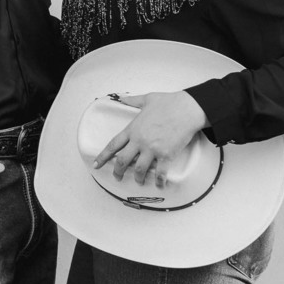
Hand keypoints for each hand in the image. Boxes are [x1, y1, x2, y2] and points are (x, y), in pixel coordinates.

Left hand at [93, 91, 208, 187]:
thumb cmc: (168, 102)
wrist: (187, 109)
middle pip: (122, 161)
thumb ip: (132, 100)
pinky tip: (159, 185)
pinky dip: (159, 181)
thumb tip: (122, 97)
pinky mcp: (166, 155)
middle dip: (117, 171)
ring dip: (137, 178)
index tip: (96, 164)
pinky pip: (160, 173)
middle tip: (117, 177)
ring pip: (139, 169)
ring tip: (138, 182)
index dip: (103, 156)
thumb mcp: (146, 99)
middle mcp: (140, 141)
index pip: (113, 145)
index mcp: (132, 129)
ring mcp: (152, 149)